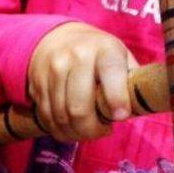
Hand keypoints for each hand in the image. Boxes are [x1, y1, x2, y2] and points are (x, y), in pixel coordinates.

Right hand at [27, 22, 137, 141]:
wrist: (59, 38)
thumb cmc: (99, 55)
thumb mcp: (121, 57)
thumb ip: (131, 81)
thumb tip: (136, 108)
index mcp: (104, 50)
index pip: (110, 74)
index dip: (116, 99)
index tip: (120, 116)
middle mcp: (76, 57)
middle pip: (79, 108)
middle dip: (93, 130)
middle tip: (103, 130)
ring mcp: (53, 70)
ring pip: (61, 117)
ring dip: (76, 133)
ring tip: (88, 130)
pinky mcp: (37, 83)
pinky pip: (47, 118)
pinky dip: (60, 131)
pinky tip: (71, 129)